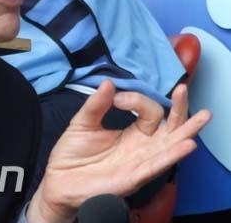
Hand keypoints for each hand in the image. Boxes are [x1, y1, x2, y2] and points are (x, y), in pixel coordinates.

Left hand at [26, 80, 211, 222]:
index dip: (136, 100)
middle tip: (183, 89)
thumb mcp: (83, 123)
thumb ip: (96, 104)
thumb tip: (107, 82)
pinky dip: (172, 155)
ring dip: (187, 131)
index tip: (117, 98)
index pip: (148, 111)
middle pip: (169, 127)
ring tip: (203, 116)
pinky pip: (157, 165)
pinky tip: (186, 144)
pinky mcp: (134, 177)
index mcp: (132, 132)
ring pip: (170, 145)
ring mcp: (140, 161)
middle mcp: (142, 146)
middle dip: (180, 109)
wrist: (59, 179)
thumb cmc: (73, 153)